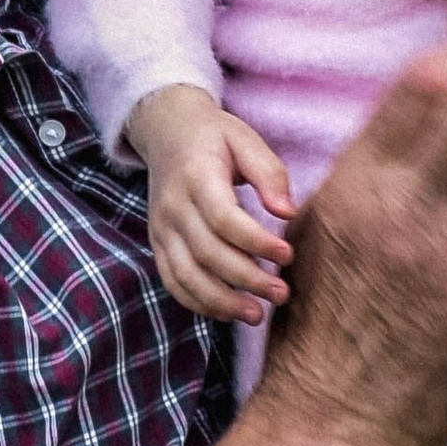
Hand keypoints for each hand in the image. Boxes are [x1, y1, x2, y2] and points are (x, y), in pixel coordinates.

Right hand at [129, 84, 295, 325]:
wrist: (166, 130)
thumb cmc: (215, 137)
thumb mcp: (246, 139)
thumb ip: (269, 173)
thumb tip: (288, 213)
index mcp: (196, 176)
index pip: (224, 218)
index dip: (256, 241)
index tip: (287, 255)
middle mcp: (173, 206)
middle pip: (206, 253)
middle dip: (245, 279)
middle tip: (281, 294)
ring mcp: (161, 228)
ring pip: (185, 275)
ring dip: (221, 301)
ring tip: (256, 315)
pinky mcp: (158, 243)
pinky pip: (172, 281)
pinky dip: (198, 302)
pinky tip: (228, 312)